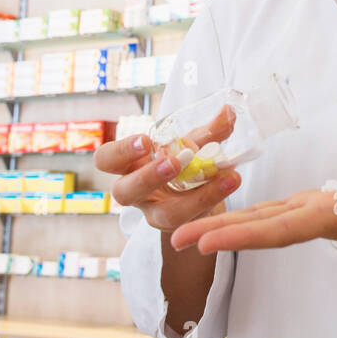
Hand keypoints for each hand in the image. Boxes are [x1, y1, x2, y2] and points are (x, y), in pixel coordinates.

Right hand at [93, 106, 241, 233]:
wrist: (198, 193)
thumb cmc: (183, 161)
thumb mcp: (192, 142)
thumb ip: (209, 129)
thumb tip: (229, 110)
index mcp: (128, 164)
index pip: (106, 159)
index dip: (121, 151)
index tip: (146, 140)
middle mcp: (135, 192)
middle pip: (124, 192)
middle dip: (147, 178)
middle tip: (174, 162)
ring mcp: (155, 213)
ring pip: (164, 215)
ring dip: (193, 197)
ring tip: (219, 176)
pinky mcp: (180, 227)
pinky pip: (193, 220)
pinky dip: (213, 198)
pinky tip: (230, 181)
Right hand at [170, 185, 336, 280]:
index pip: (292, 223)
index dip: (253, 233)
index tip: (216, 241)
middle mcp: (318, 206)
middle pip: (264, 219)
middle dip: (221, 228)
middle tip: (178, 238)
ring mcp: (309, 211)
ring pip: (259, 219)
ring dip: (222, 228)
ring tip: (182, 239)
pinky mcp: (305, 219)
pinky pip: (266, 223)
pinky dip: (236, 228)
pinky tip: (211, 236)